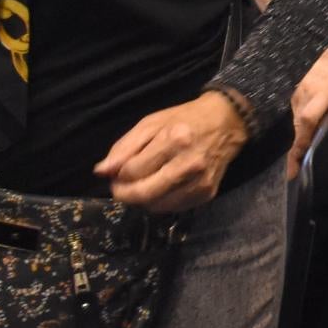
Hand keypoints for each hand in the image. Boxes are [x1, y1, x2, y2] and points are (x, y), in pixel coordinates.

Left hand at [97, 91, 252, 211]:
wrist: (226, 122)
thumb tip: (101, 172)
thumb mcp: (150, 124)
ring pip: (156, 205)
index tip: (116, 173)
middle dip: (124, 193)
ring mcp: (200, 182)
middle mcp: (190, 164)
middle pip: (143, 194)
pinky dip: (160, 202)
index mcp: (174, 140)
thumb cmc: (184, 119)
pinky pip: (173, 208)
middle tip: (120, 187)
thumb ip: (124, 148)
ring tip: (141, 185)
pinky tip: (160, 188)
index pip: (132, 171)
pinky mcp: (206, 193)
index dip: (117, 175)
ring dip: (141, 200)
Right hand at [288, 44, 327, 168]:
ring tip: (303, 152)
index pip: (307, 122)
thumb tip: (322, 132)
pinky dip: (301, 123)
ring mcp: (295, 94)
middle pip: (298, 127)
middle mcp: (303, 96)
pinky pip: (296, 113)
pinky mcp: (293, 93)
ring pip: (296, 121)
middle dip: (297, 148)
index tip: (295, 164)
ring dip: (302, 134)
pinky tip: (307, 129)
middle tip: (294, 170)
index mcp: (320, 96)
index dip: (301, 143)